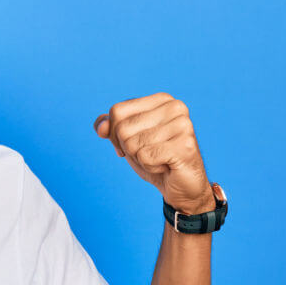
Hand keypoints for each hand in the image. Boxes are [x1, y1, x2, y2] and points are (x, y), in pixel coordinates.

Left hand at [94, 92, 213, 214]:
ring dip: (141, 159)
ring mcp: (182, 125)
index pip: (116, 111)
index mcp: (161, 99)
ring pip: (133, 144)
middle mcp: (175, 107)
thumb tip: (101, 128)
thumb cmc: (155, 158)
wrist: (181, 185)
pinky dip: (150, 167)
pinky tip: (166, 165)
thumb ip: (110, 128)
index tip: (134, 144)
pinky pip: (145, 157)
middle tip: (151, 153)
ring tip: (161, 159)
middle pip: (123, 129)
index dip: (115, 134)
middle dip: (129, 149)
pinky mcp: (184, 145)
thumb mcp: (127, 140)